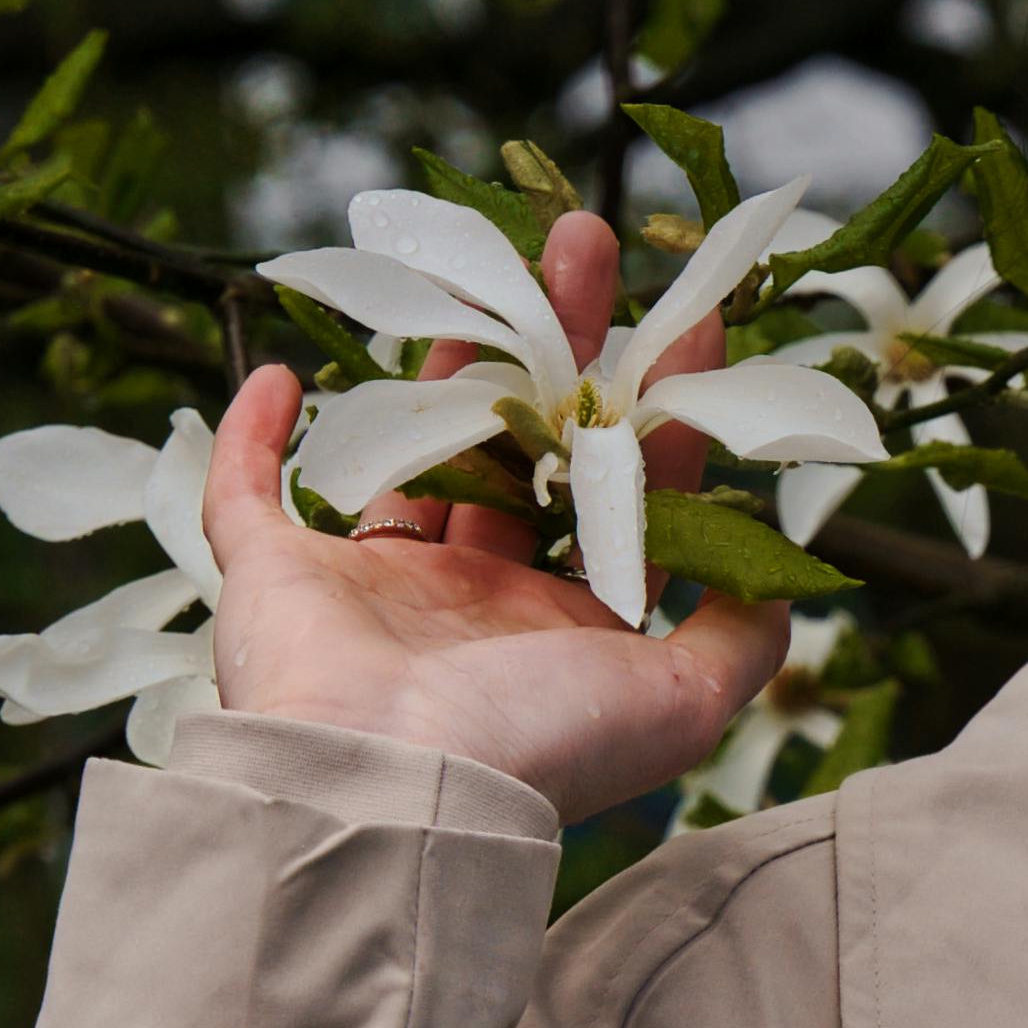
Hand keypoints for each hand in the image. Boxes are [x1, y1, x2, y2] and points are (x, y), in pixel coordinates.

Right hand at [200, 207, 795, 815]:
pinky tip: (279, 374)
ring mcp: (369, 584)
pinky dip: (253, 438)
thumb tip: (778, 585)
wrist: (392, 784)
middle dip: (558, 342)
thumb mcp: (681, 704)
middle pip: (520, 442)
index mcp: (556, 625)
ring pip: (409, 439)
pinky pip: (248, 495)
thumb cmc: (537, 741)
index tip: (691, 323)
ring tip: (486, 252)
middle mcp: (468, 601)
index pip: (617, 493)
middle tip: (584, 243)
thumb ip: (739, 642)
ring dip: (443, 349)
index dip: (656, 408)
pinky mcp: (276, 574)